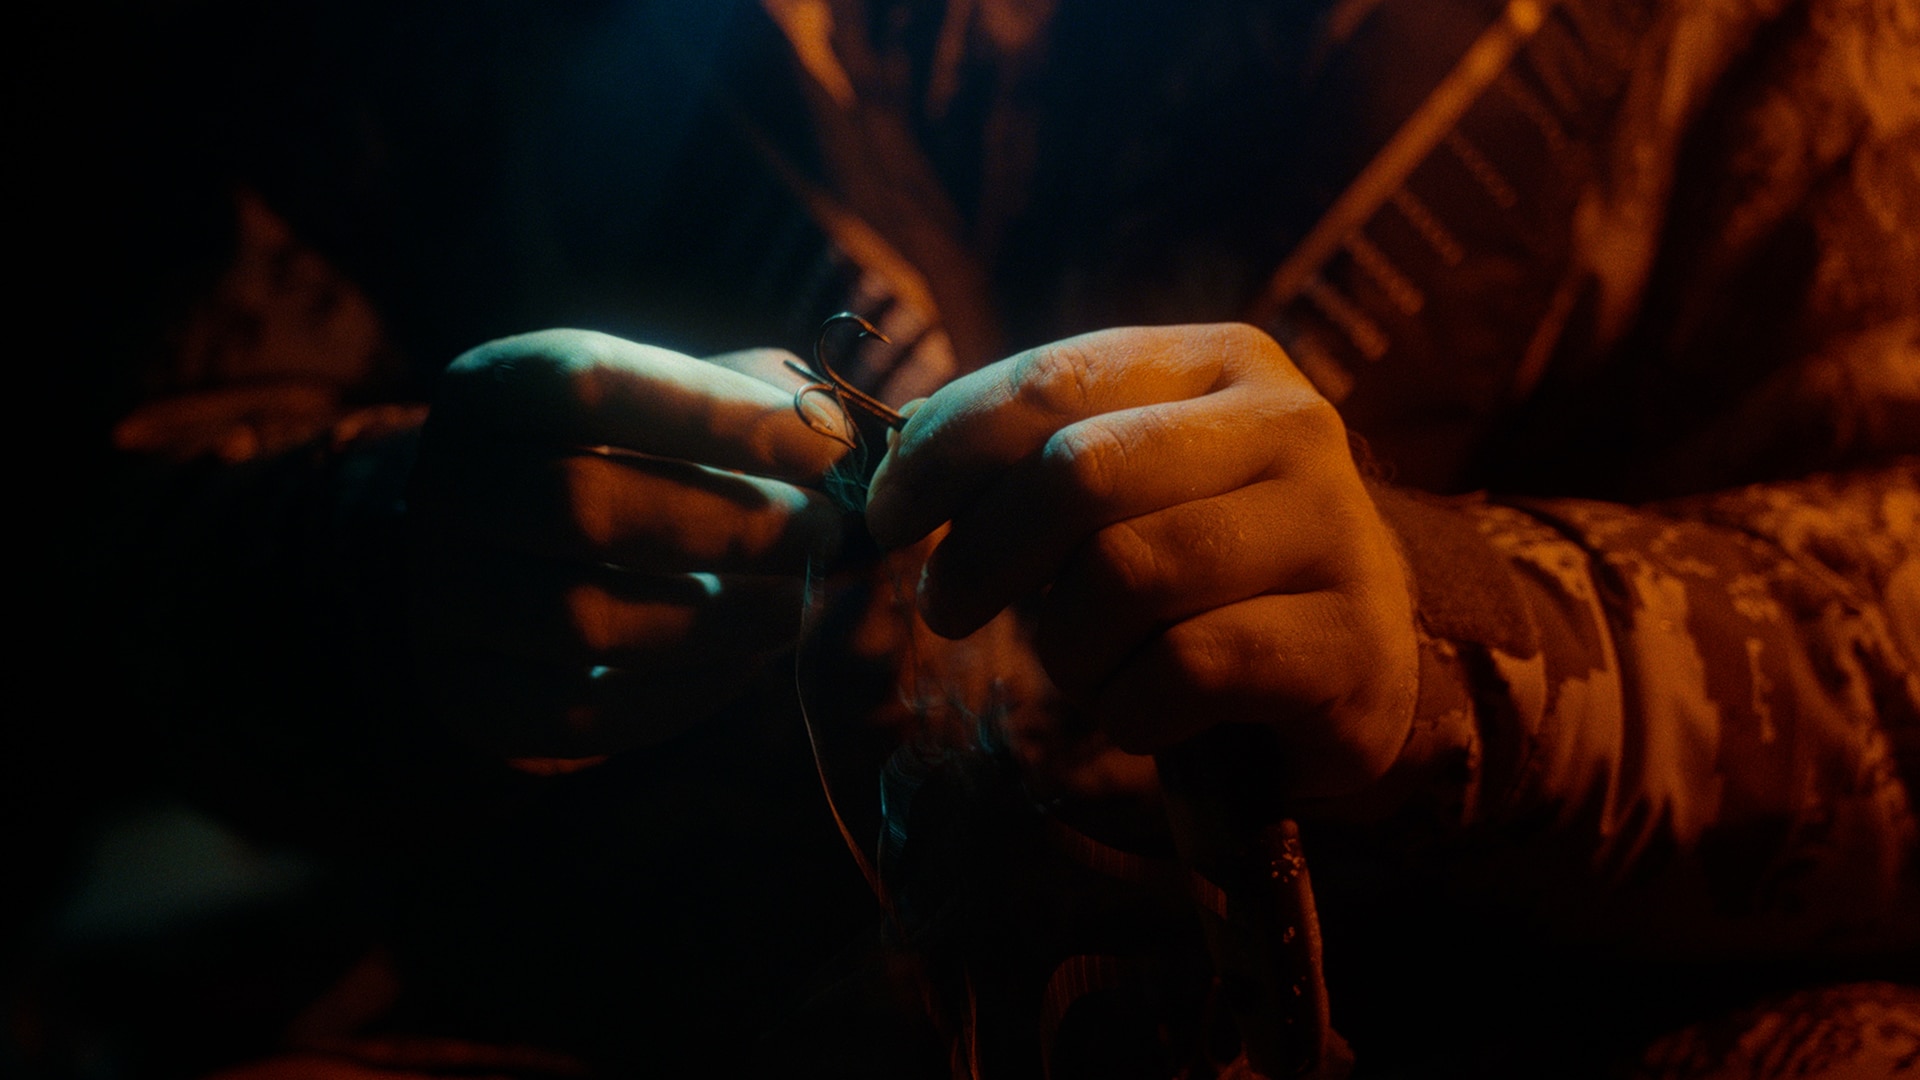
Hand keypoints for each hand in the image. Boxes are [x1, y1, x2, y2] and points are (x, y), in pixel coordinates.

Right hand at [410, 329, 847, 757]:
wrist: (524, 557)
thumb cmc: (636, 460)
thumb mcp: (681, 406)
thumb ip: (759, 409)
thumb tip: (848, 444)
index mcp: (486, 388)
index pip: (588, 385)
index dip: (720, 417)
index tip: (830, 449)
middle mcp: (439, 490)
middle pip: (581, 508)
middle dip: (729, 524)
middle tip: (823, 534)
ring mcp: (442, 601)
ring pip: (583, 620)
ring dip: (718, 616)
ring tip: (798, 601)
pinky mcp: (470, 698)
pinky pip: (585, 707)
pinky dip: (687, 687)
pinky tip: (750, 658)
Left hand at [864, 324, 1416, 798]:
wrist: (1354, 662)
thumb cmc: (1201, 569)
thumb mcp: (1121, 486)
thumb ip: (1026, 456)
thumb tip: (889, 458)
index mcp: (1219, 363)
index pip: (1053, 381)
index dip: (946, 448)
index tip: (885, 514)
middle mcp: (1290, 425)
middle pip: (1080, 473)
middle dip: (984, 554)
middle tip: (948, 608)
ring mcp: (1334, 530)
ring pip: (1126, 577)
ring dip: (1068, 645)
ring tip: (1082, 664)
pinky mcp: (1350, 643)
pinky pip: (1183, 671)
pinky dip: (1130, 708)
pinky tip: (1145, 709)